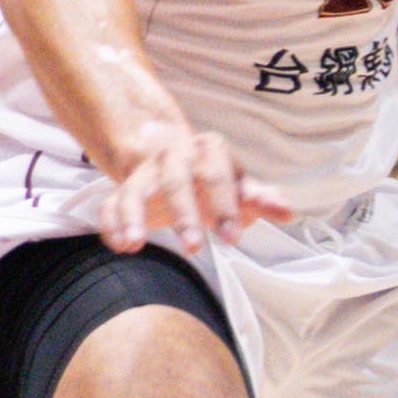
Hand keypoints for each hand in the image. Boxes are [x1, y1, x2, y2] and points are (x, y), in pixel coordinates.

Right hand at [97, 117, 289, 250]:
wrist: (175, 158)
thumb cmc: (215, 178)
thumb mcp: (239, 185)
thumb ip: (260, 198)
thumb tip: (287, 211)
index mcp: (208, 151)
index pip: (216, 175)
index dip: (224, 206)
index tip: (232, 238)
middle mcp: (173, 156)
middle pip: (175, 181)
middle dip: (183, 214)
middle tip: (193, 247)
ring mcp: (145, 173)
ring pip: (134, 190)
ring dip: (133, 216)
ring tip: (135, 244)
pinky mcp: (123, 190)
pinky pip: (110, 204)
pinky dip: (111, 224)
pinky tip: (120, 246)